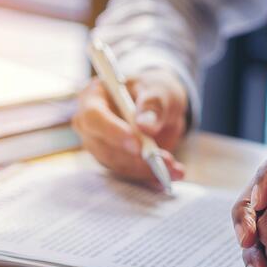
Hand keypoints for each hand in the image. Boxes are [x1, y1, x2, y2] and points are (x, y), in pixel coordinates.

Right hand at [73, 68, 187, 185]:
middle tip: (166, 160)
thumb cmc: (156, 91)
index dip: (113, 132)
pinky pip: (129, 173)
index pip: (93, 117)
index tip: (138, 145)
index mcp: (94, 97)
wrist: (161, 107)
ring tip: (175, 169)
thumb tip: (145, 125)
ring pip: (118, 164)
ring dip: (147, 170)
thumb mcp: (160, 90)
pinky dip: (151, 176)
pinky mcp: (113, 162)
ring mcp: (99, 146)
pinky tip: (172, 175)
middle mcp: (90, 125)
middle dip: (136, 158)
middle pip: (104, 147)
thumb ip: (153, 104)